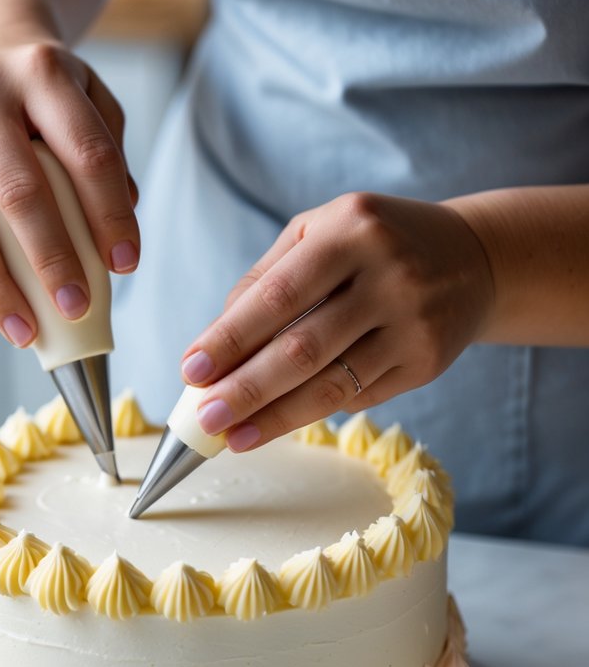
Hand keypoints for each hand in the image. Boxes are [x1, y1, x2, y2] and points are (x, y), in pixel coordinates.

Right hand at [0, 41, 138, 346]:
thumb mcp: (92, 103)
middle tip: (76, 306)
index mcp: (42, 73)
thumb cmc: (45, 93)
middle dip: (51, 259)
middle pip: (20, 190)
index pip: (86, 154)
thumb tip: (115, 236)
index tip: (126, 265)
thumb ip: (111, 161)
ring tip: (27, 329)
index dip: (109, 215)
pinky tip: (1, 306)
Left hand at [181, 192, 494, 449]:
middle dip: (247, 388)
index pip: (277, 296)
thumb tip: (215, 342)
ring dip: (275, 417)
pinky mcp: (426, 362)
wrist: (474, 257)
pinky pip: (358, 397)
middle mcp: (388, 275)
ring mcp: (412, 323)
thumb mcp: (320, 231)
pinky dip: (311, 413)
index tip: (192, 371)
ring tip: (232, 436)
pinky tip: (276, 425)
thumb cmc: (374, 243)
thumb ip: (265, 278)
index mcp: (351, 231)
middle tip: (206, 418)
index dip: (231, 338)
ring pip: (332, 384)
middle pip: (303, 348)